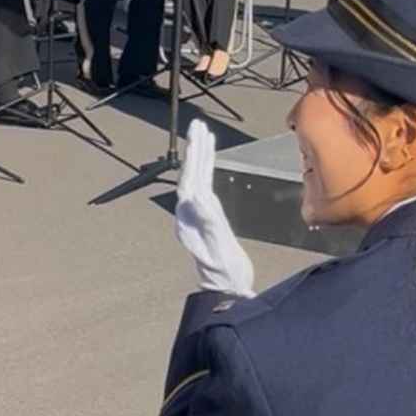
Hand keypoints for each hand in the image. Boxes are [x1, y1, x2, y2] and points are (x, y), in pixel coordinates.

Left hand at [175, 118, 255, 296]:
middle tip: (198, 124)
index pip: (189, 180)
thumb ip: (209, 222)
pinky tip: (211, 160)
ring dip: (200, 155)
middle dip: (195, 149)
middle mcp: (189, 214)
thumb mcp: (217, 247)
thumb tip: (198, 196)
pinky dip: (208, 170)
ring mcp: (198, 215)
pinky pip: (206, 186)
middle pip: (191, 174)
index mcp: (189, 218)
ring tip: (203, 134)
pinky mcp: (208, 217)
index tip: (198, 135)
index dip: (194, 157)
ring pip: (197, 178)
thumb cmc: (224, 273)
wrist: (227, 291)